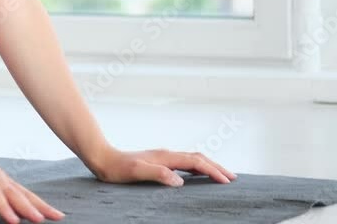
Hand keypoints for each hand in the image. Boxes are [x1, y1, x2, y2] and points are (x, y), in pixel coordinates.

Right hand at [0, 131, 65, 222]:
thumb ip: (4, 191)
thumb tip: (21, 208)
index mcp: (2, 179)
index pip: (26, 194)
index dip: (42, 205)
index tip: (58, 215)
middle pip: (14, 193)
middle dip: (29, 207)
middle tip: (42, 219)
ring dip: (3, 206)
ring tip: (13, 220)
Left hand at [92, 147, 237, 186]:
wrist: (103, 158)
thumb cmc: (117, 168)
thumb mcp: (136, 172)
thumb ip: (158, 174)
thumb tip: (179, 180)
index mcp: (165, 157)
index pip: (196, 162)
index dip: (213, 171)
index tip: (227, 182)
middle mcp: (167, 154)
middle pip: (198, 158)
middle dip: (216, 167)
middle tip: (233, 178)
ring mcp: (163, 156)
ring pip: (192, 159)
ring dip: (208, 166)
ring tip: (220, 175)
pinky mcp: (158, 160)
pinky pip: (183, 163)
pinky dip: (196, 167)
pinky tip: (196, 175)